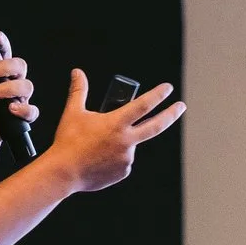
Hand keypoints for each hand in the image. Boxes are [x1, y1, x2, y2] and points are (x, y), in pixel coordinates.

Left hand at [0, 29, 38, 147]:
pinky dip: (24, 109)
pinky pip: (31, 111)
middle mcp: (13, 80)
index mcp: (0, 68)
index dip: (2, 41)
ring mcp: (20, 97)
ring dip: (9, 88)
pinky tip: (11, 109)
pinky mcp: (22, 115)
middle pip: (19, 66)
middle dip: (5, 67)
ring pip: (26, 86)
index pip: (5, 51)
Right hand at [40, 69, 182, 192]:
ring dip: (120, 141)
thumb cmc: (68, 141)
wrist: (64, 172)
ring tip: (94, 146)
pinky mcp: (123, 172)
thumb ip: (79, 91)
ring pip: (130, 145)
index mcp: (116, 123)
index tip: (168, 88)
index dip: (158, 95)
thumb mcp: (73, 113)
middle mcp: (126, 141)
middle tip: (181, 106)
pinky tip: (97, 158)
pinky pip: (122, 161)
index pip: (143, 105)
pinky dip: (114, 157)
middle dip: (171, 114)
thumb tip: (77, 72)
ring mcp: (126, 158)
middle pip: (156, 125)